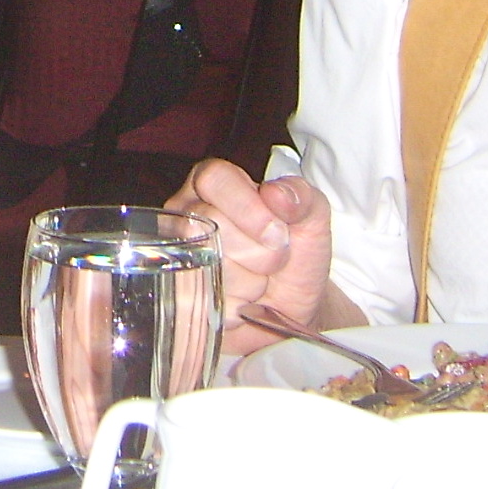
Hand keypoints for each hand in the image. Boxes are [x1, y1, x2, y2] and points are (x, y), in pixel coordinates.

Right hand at [166, 160, 343, 353]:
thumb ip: (301, 198)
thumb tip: (276, 193)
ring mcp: (175, 253)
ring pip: (207, 266)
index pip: (213, 179)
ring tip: (258, 280)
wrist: (290, 306)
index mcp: (214, 182)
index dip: (247, 207)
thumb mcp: (312, 219)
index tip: (277, 232)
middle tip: (273, 260)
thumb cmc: (296, 254)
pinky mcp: (176, 294)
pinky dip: (234, 309)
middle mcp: (185, 212)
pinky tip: (243, 302)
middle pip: (210, 225)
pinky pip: (201, 302)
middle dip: (256, 252)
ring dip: (248, 284)